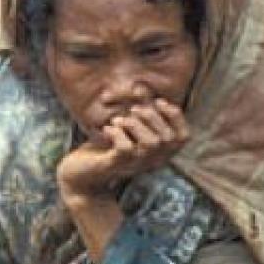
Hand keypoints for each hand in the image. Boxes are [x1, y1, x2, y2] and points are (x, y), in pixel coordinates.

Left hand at [56, 99, 189, 200]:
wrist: (79, 174)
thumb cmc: (104, 147)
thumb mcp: (125, 129)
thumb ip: (137, 113)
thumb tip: (140, 88)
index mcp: (159, 153)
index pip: (183, 137)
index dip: (175, 116)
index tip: (158, 101)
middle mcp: (152, 162)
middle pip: (168, 138)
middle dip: (151, 117)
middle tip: (132, 111)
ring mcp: (134, 166)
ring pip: (151, 143)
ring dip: (135, 124)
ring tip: (118, 121)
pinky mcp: (115, 166)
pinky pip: (126, 149)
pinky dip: (117, 133)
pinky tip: (107, 130)